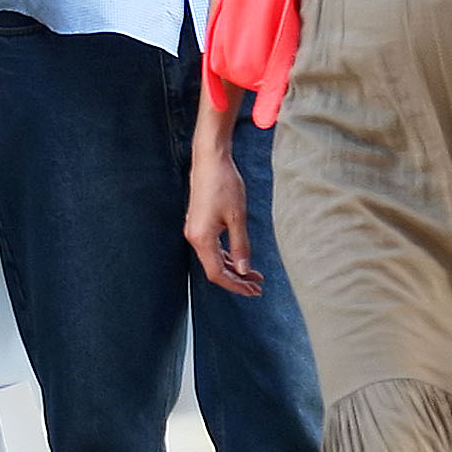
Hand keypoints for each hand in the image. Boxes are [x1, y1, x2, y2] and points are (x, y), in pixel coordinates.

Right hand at [182, 124, 260, 295]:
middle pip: (214, 269)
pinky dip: (226, 256)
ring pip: (214, 259)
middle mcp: (194, 237)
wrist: (210, 160)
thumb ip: (240, 246)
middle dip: (237, 280)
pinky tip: (239, 258)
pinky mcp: (198, 223)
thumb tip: (244, 270)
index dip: (236, 285)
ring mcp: (195, 230)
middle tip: (257, 287)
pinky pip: (212, 247)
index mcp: (202, 238)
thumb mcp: (237, 217)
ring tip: (254, 275)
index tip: (254, 291)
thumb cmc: (224, 185)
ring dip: (233, 268)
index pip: (217, 273)